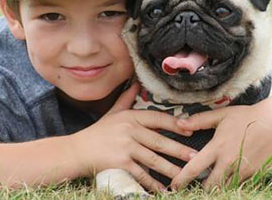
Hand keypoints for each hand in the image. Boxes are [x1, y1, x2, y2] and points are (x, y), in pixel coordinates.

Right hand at [69, 83, 195, 191]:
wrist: (77, 150)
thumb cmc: (98, 132)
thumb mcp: (113, 113)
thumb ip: (126, 99)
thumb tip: (135, 83)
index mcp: (131, 117)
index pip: (158, 118)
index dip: (175, 124)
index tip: (189, 129)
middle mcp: (130, 130)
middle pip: (159, 140)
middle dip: (179, 149)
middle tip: (194, 156)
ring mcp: (126, 147)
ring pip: (153, 158)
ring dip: (170, 168)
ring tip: (184, 174)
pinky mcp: (120, 163)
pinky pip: (141, 173)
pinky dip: (152, 182)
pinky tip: (162, 188)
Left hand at [171, 93, 271, 189]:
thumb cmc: (245, 117)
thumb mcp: (221, 115)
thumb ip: (199, 120)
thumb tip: (179, 123)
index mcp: (217, 147)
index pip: (194, 168)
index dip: (182, 179)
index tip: (173, 186)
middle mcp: (228, 162)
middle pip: (209, 186)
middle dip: (199, 190)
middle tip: (192, 189)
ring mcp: (242, 170)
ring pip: (224, 189)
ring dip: (215, 190)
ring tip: (207, 187)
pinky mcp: (253, 174)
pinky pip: (237, 185)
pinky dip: (229, 186)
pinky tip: (225, 181)